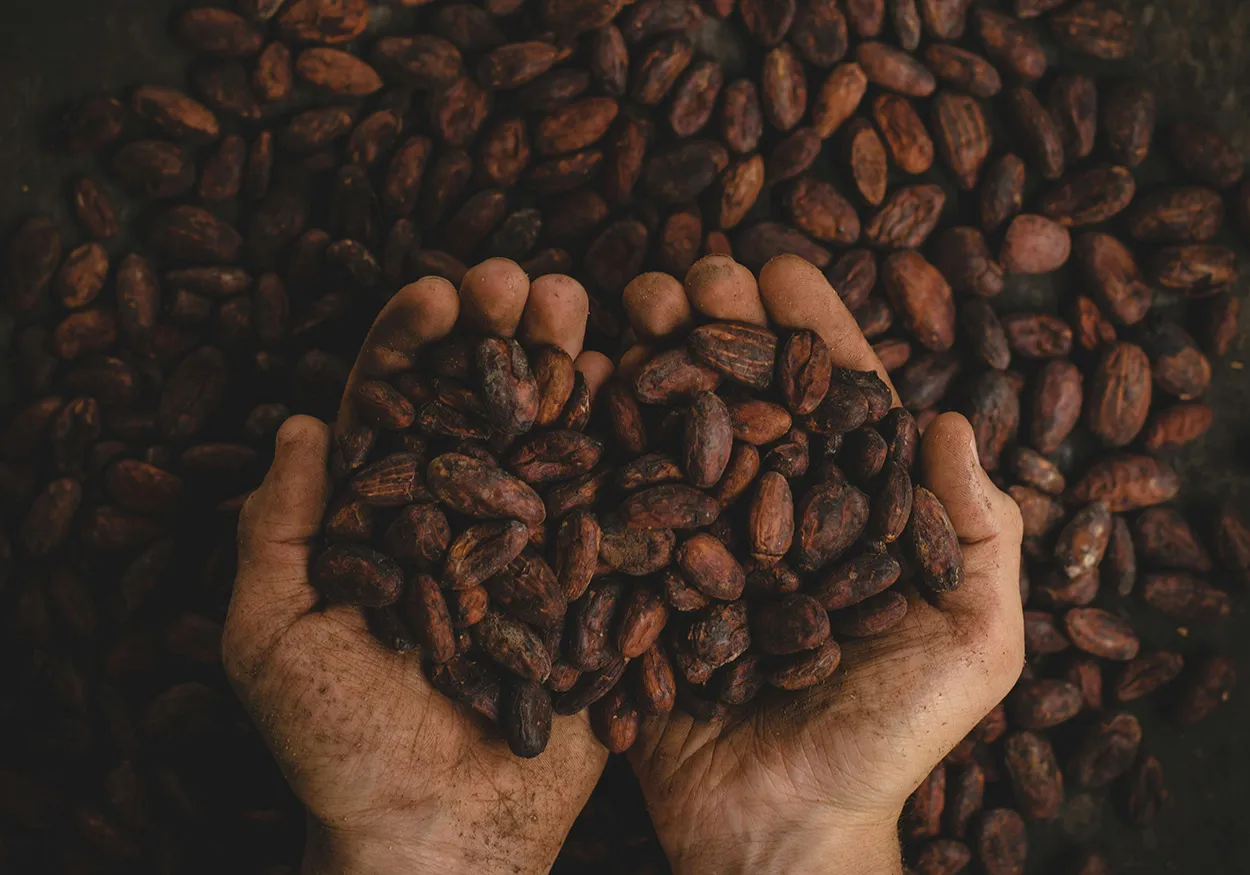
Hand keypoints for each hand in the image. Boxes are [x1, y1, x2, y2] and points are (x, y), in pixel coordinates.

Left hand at [223, 260, 615, 874]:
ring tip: (588, 309)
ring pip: (552, 442)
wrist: (439, 835)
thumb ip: (276, 531)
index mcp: (385, 521)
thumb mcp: (271, 639)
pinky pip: (615, 510)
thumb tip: (302, 423)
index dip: (412, 345)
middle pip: (482, 408)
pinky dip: (629, 450)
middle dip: (502, 338)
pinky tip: (644, 390)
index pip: (394, 410)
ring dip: (568, 372)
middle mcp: (463, 522)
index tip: (439, 292)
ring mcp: (534, 550)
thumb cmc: (340, 750)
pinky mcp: (593, 589)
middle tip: (526, 283)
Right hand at [622, 255, 1025, 874]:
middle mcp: (771, 516)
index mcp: (849, 516)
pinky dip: (591, 441)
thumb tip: (954, 420)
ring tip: (625, 306)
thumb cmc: (888, 743)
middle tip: (687, 275)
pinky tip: (571, 382)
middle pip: (743, 399)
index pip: (832, 402)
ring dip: (650, 362)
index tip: (778, 268)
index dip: (810, 330)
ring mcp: (700, 547)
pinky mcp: (639, 586)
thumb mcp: (972, 645)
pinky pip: (612, 503)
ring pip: (673, 432)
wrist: (780, 832)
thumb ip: (979, 537)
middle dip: (717, 327)